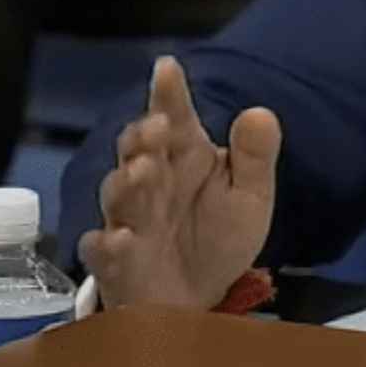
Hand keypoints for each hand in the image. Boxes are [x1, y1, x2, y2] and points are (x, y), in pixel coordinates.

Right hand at [78, 57, 281, 309]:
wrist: (200, 298)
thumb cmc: (219, 235)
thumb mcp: (250, 196)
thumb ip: (255, 156)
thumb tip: (260, 113)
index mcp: (186, 157)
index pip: (174, 118)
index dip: (169, 94)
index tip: (167, 68)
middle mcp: (152, 182)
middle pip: (137, 149)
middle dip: (142, 136)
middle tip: (157, 126)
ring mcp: (130, 218)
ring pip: (117, 193)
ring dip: (127, 181)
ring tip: (143, 170)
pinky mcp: (116, 261)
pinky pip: (105, 248)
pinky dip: (110, 243)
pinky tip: (123, 238)